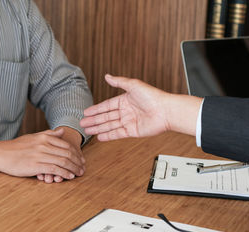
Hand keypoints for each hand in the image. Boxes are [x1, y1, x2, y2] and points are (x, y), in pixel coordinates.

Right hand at [0, 128, 84, 179]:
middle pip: (67, 153)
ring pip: (63, 161)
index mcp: (45, 137)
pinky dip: (64, 173)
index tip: (82, 160)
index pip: (67, 145)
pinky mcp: (36, 165)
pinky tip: (69, 176)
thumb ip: (49, 134)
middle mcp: (44, 144)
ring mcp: (40, 154)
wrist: (2, 154)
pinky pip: (55, 169)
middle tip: (83, 168)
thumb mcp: (34, 137)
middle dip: (78, 162)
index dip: (77, 154)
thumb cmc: (18, 147)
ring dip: (73, 168)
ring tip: (79, 173)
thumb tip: (62, 131)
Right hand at [80, 74, 201, 140]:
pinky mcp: (133, 131)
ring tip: (87, 131)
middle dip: (94, 120)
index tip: (86, 112)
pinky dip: (108, 135)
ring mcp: (129, 122)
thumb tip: (107, 76)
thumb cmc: (152, 96)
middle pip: (106, 117)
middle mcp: (126, 111)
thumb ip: (119, 82)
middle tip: (83, 123)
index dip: (96, 109)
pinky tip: (99, 137)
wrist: (166, 111)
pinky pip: (117, 133)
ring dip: (98, 128)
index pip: (106, 106)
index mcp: (125, 100)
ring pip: (110, 126)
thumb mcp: (133, 85)